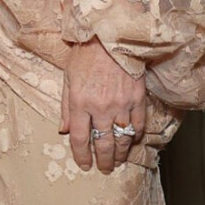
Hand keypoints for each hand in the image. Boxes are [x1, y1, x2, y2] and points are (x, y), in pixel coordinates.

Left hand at [60, 37, 146, 172]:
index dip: (81, 156)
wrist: (111, 35)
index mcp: (80, 103)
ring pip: (123, 139)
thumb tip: (64, 131)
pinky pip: (139, 125)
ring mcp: (122, 104)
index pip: (80, 139)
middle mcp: (101, 107)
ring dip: (120, 154)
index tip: (84, 165)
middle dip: (103, 161)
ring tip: (117, 162)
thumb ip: (67, 108)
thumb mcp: (68, 79)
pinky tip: (132, 142)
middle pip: (103, 143)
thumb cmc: (85, 55)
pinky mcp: (138, 98)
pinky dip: (136, 137)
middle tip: (103, 169)